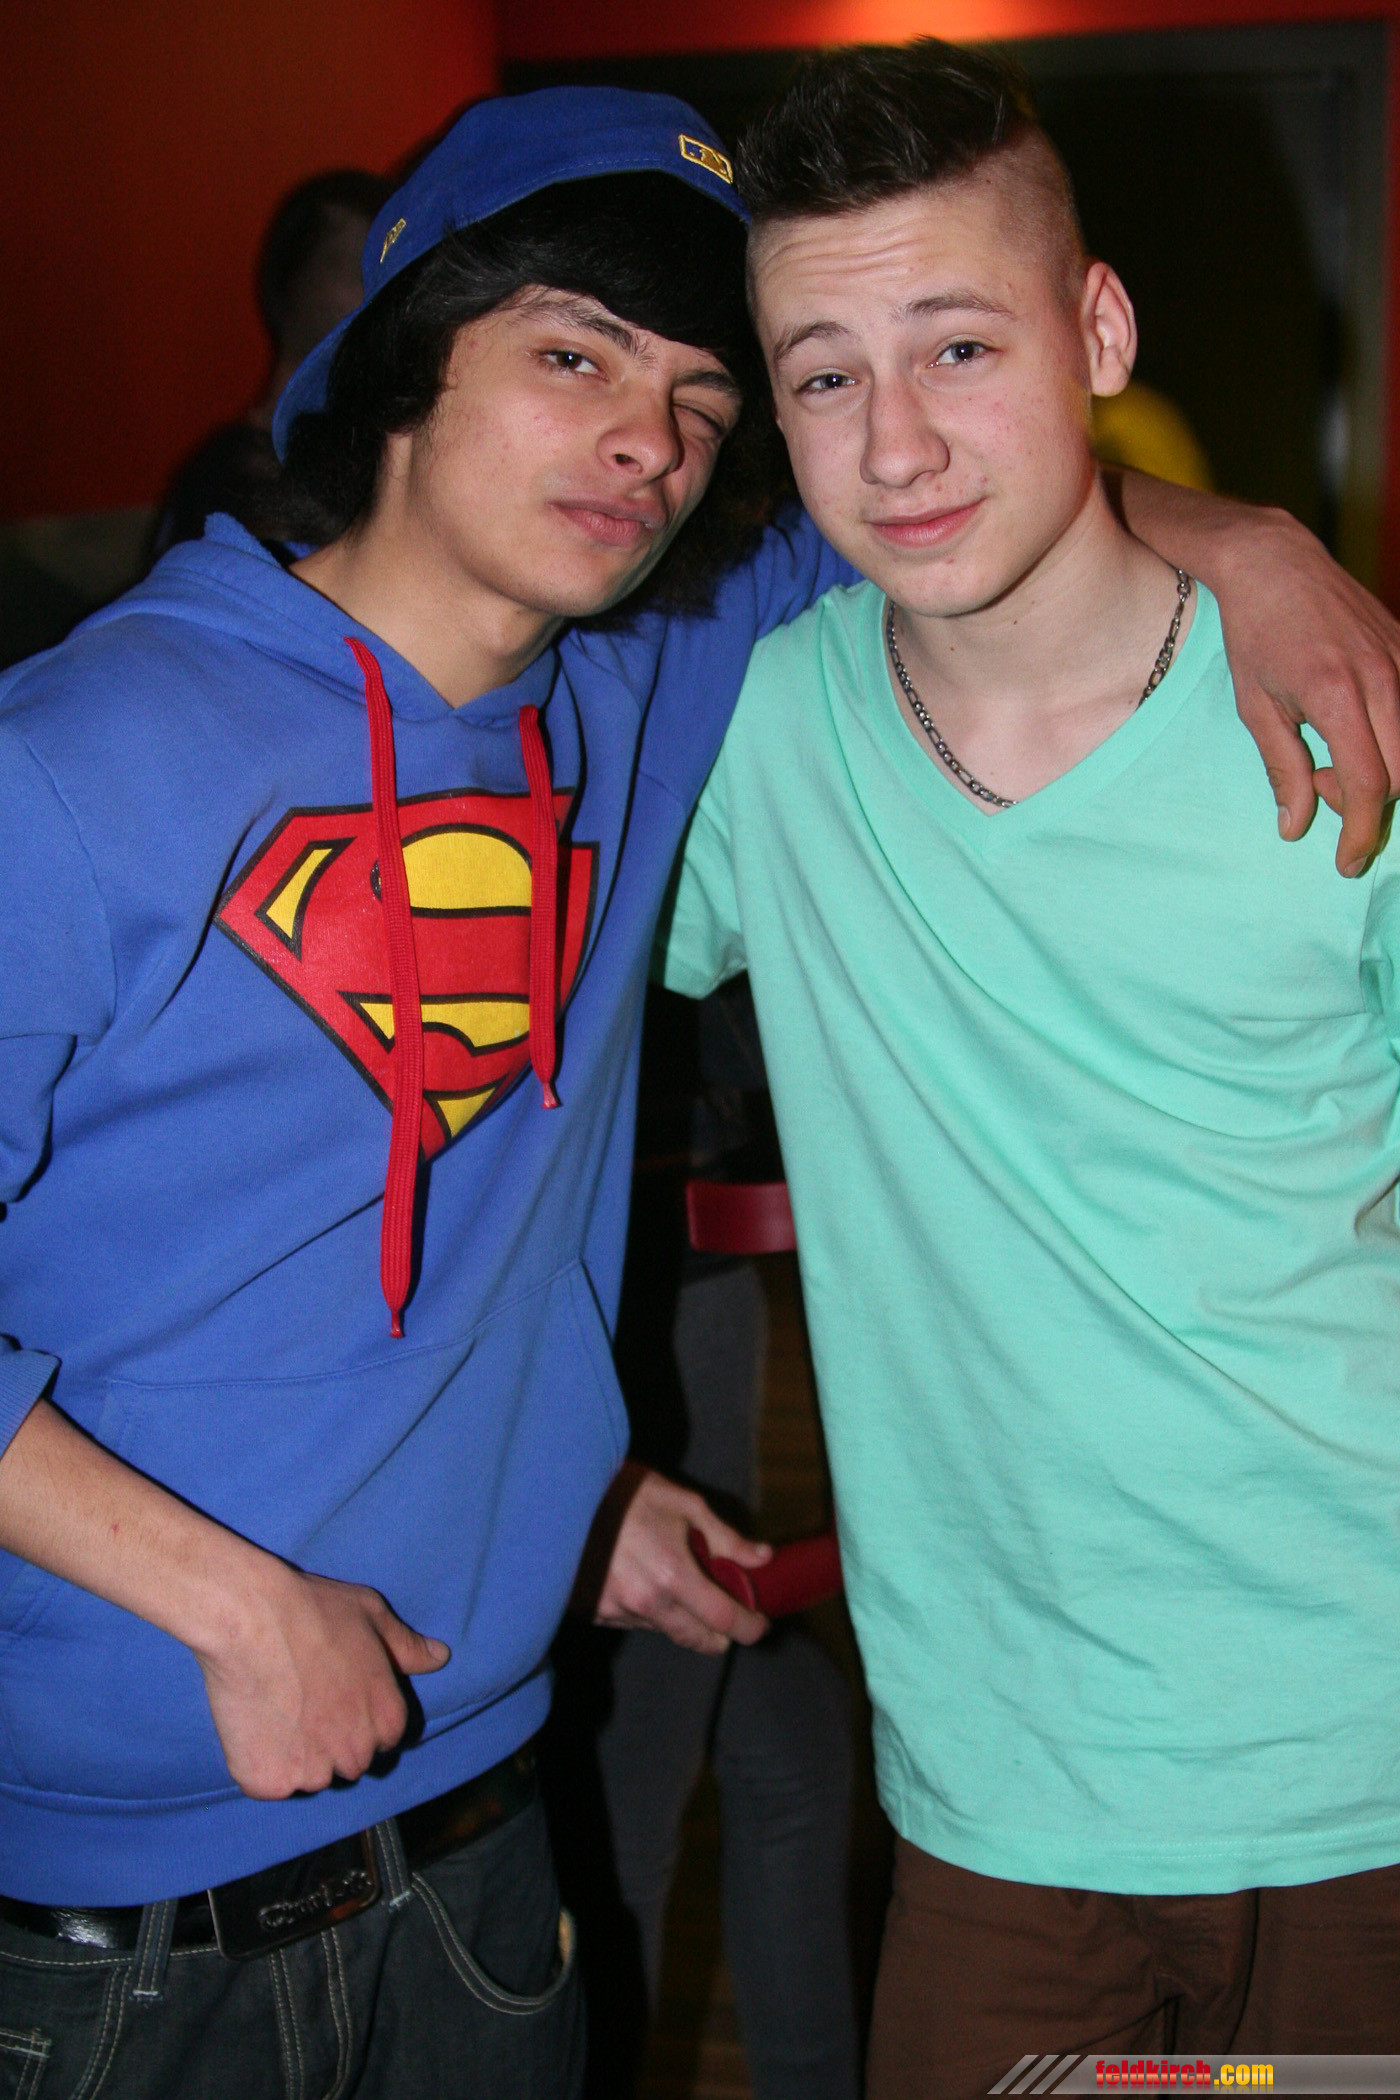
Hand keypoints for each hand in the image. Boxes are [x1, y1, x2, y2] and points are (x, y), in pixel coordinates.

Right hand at [194, 1563, 448, 1798]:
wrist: (253, 1619)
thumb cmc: (315, 1611)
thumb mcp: (373, 1617)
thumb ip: (408, 1647)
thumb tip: (441, 1656)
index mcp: (387, 1720)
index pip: (383, 1741)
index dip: (358, 1719)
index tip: (334, 1698)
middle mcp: (357, 1754)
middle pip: (349, 1763)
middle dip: (330, 1742)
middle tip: (303, 1702)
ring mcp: (313, 1773)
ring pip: (308, 1776)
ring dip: (295, 1755)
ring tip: (277, 1708)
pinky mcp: (270, 1782)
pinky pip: (268, 1782)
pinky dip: (259, 1761)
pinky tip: (254, 1723)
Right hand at [582, 1461, 770, 1654]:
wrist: (561, 1492)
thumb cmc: (627, 1491)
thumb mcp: (684, 1504)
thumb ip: (726, 1538)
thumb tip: (763, 1558)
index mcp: (672, 1575)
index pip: (723, 1621)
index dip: (749, 1627)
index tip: (758, 1625)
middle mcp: (644, 1602)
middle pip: (695, 1640)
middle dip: (716, 1631)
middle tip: (723, 1609)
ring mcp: (614, 1611)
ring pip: (662, 1629)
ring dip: (676, 1614)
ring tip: (669, 1577)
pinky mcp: (592, 1612)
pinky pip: (630, 1620)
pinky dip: (643, 1607)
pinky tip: (636, 1577)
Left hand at [1211, 507, 1399, 872]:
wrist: (1277, 564)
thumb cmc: (1257, 636)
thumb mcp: (1256, 709)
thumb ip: (1283, 770)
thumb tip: (1294, 827)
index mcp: (1339, 697)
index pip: (1371, 786)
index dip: (1361, 833)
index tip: (1346, 862)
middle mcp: (1383, 678)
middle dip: (1370, 805)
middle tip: (1321, 789)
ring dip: (1382, 772)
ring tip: (1331, 761)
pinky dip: (1393, 739)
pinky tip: (1352, 733)